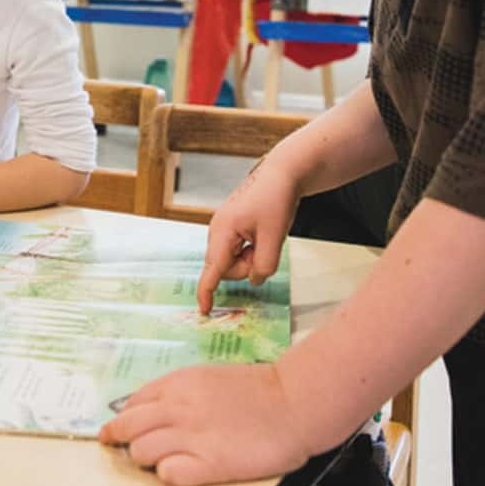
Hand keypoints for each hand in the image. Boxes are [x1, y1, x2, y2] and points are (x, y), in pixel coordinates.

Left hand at [99, 362, 307, 485]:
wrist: (292, 402)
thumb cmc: (255, 390)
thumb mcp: (208, 378)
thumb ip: (179, 391)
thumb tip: (151, 408)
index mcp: (178, 383)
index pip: (133, 403)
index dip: (124, 417)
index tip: (121, 428)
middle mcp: (178, 408)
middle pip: (127, 427)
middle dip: (119, 439)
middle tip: (118, 447)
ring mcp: (192, 436)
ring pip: (141, 452)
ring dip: (143, 458)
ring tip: (156, 460)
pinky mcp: (210, 464)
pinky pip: (169, 474)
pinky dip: (167, 474)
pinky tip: (179, 470)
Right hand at [198, 156, 298, 313]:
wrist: (280, 175)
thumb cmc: (276, 200)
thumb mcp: (275, 237)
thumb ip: (264, 265)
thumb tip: (254, 280)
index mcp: (223, 231)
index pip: (213, 269)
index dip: (207, 292)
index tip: (204, 310)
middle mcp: (217, 230)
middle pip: (225, 267)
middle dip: (246, 266)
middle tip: (265, 247)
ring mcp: (222, 228)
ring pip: (232, 260)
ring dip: (250, 258)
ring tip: (265, 238)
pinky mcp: (229, 227)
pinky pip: (236, 250)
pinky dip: (249, 251)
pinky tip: (260, 235)